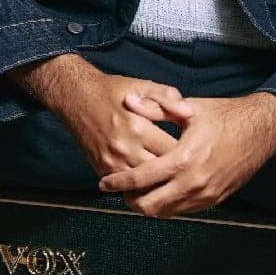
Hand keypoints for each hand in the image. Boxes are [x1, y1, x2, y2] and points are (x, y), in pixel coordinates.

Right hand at [6, 54, 194, 175]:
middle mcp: (124, 148)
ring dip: (159, 185)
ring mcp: (111, 161)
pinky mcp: (102, 168)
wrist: (76, 97)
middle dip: (177, 173)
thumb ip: (168, 98)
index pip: (172, 152)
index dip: (189, 154)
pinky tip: (153, 185)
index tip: (199, 155)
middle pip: (160, 172)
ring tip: (176, 183)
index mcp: (138, 127)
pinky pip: (125, 188)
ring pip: (143, 185)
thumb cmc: (112, 90)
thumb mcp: (143, 86)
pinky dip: (140, 188)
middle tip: (192, 173)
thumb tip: (189, 113)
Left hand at [99, 89, 275, 216]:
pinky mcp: (216, 199)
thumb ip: (154, 108)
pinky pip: (185, 210)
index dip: (117, 183)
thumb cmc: (225, 116)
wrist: (262, 129)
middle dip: (130, 200)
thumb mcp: (188, 109)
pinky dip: (169, 204)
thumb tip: (127, 101)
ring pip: (167, 212)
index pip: (140, 179)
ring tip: (139, 191)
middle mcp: (194, 182)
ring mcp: (207, 194)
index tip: (104, 183)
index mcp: (183, 158)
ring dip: (150, 204)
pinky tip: (163, 190)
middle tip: (121, 190)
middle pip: (149, 206)